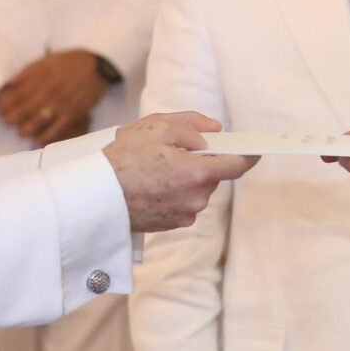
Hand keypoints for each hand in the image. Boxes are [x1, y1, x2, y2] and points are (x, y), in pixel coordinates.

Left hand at [0, 50, 110, 145]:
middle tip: (7, 123)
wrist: (96, 66)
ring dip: (27, 128)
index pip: (19, 93)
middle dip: (14, 118)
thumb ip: (27, 72)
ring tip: (21, 132)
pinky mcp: (74, 112)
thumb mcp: (47, 60)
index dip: (7, 104)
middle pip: (27, 108)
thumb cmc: (69, 62)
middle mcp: (50, 90)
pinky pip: (58, 127)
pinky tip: (39, 140)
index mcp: (42, 77)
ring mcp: (62, 102)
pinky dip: (47, 135)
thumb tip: (9, 84)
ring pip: (40, 120)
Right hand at [103, 112, 253, 233]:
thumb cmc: (124, 159)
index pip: (236, 165)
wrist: (94, 196)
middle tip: (174, 150)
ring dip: (185, 177)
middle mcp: (196, 199)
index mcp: (198, 174)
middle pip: (212, 176)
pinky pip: (182, 202)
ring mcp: (184, 215)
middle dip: (201, 162)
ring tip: (154, 167)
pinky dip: (173, 191)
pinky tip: (151, 183)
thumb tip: (215, 131)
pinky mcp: (170, 225)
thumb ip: (193, 125)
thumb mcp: (158, 127)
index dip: (247, 155)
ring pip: (196, 189)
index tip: (255, 149)